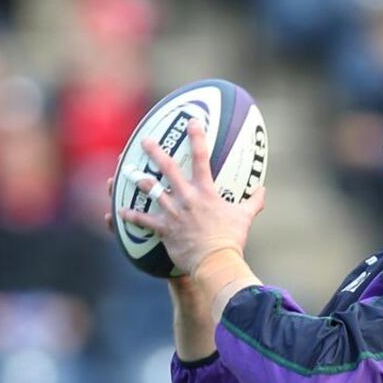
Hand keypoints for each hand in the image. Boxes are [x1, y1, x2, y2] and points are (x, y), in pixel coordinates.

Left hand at [118, 120, 265, 274]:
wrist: (215, 261)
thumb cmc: (231, 239)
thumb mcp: (245, 217)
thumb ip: (253, 202)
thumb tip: (263, 190)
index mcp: (206, 192)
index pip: (202, 158)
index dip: (197, 137)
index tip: (192, 121)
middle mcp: (187, 198)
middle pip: (168, 168)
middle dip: (156, 152)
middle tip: (145, 141)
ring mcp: (173, 212)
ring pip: (151, 190)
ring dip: (139, 180)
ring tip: (126, 172)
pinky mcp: (164, 229)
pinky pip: (144, 220)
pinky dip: (132, 215)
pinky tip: (120, 211)